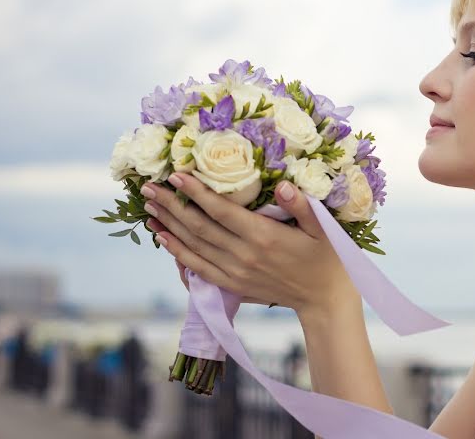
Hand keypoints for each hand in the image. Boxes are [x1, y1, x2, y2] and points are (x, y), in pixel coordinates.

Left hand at [141, 173, 359, 315]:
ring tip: (148, 208)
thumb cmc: (326, 256)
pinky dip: (178, 253)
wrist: (324, 298)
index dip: (196, 193)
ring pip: (193, 247)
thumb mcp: (323, 227)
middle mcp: (243, 255)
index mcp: (263, 236)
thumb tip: (283, 186)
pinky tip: (164, 238)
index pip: (220, 211)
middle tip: (148, 188)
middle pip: (198, 227)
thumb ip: (301, 206)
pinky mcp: (232, 285)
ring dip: (168, 226)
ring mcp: (235, 273)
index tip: (175, 175)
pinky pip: (198, 268)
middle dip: (171, 206)